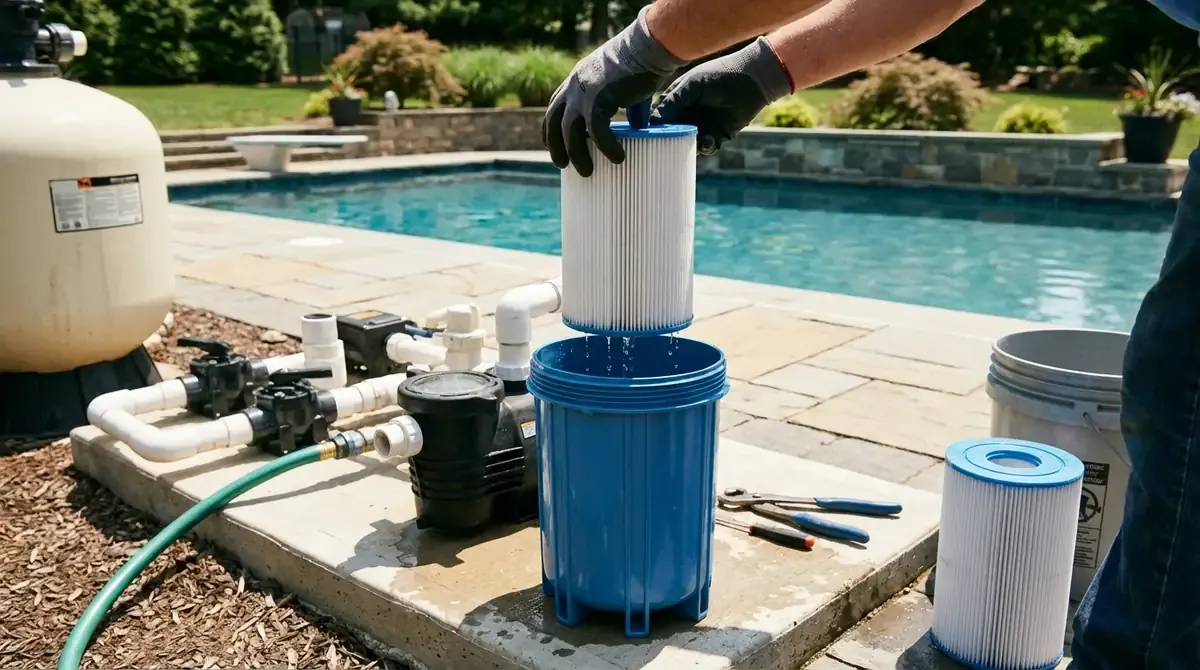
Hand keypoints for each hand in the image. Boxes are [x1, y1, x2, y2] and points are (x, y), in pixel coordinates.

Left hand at [542, 6, 685, 176]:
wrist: (648, 47)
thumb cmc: (642, 62)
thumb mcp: (626, 85)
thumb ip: (628, 106)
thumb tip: (639, 127)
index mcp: (576, 80)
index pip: (554, 106)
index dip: (551, 127)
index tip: (551, 144)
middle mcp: (574, 86)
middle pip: (554, 121)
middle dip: (555, 145)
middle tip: (562, 165)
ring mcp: (583, 93)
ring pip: (570, 132)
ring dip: (576, 155)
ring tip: (587, 172)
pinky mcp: (597, 100)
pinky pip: (596, 133)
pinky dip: (606, 148)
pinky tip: (617, 158)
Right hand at [652, 37, 792, 154]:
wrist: (752, 80)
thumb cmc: (719, 76)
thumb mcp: (691, 86)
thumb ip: (672, 102)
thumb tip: (652, 121)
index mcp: (677, 100)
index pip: (659, 117)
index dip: (653, 126)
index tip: (648, 135)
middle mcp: (687, 115)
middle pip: (671, 133)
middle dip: (669, 139)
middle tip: (667, 144)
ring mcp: (701, 126)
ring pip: (686, 143)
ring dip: (688, 145)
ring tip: (694, 139)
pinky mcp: (717, 136)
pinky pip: (706, 148)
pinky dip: (705, 147)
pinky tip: (708, 140)